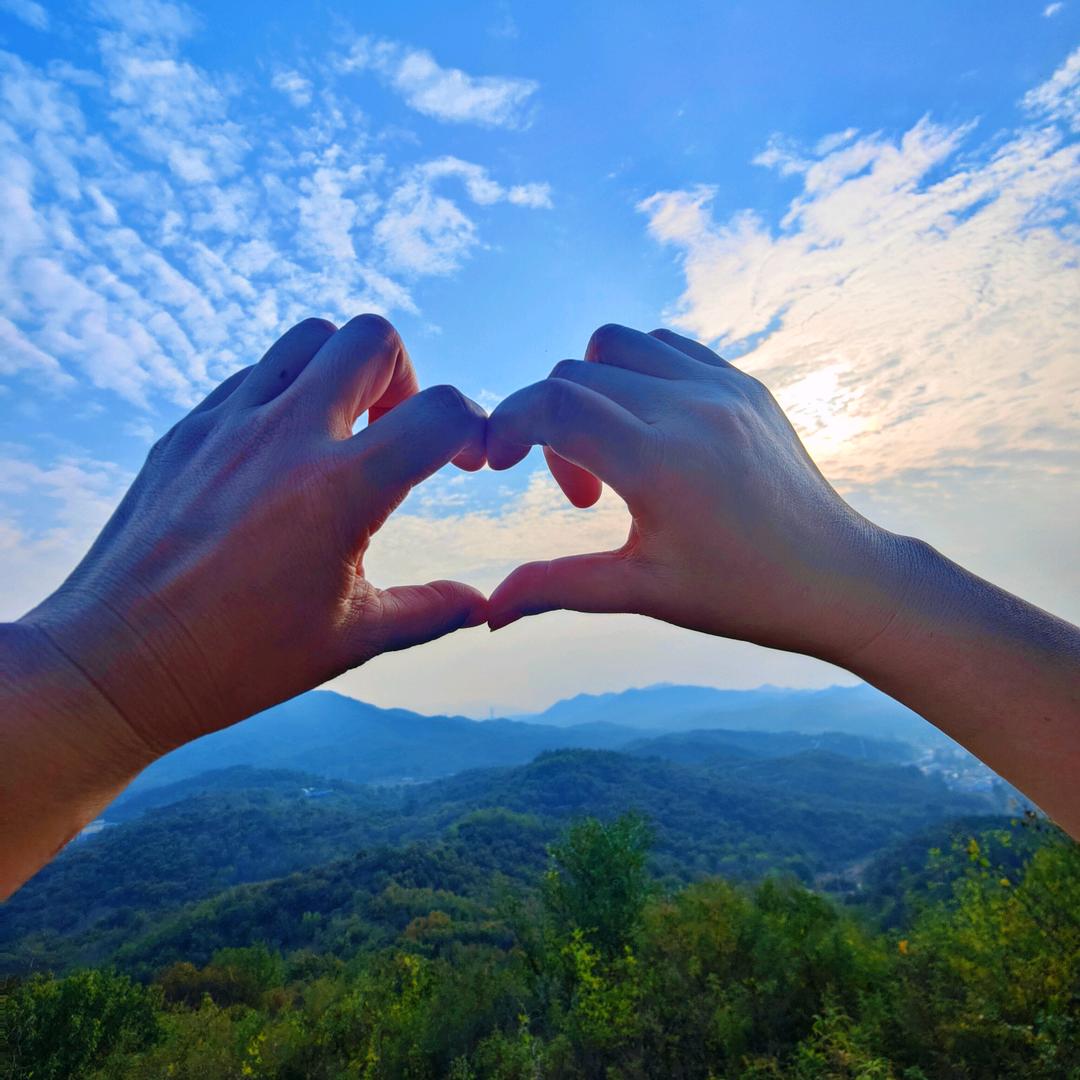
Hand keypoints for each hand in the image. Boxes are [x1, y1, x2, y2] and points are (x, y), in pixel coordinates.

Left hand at [19, 314, 487, 758]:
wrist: (119, 663)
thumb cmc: (240, 659)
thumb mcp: (351, 640)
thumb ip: (429, 611)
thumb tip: (482, 604)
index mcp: (339, 489)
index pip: (441, 411)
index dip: (474, 427)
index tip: (465, 461)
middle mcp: (285, 437)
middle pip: (371, 338)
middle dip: (405, 376)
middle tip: (395, 430)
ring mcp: (227, 424)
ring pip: (306, 339)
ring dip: (341, 370)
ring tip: (339, 431)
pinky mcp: (185, 430)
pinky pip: (249, 376)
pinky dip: (283, 394)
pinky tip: (279, 453)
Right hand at [485, 323, 904, 664]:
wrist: (840, 578)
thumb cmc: (743, 594)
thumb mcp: (644, 592)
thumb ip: (557, 587)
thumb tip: (488, 612)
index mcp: (661, 462)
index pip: (554, 405)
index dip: (506, 424)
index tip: (497, 463)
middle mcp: (690, 408)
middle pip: (574, 375)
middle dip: (547, 425)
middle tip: (580, 495)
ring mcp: (721, 387)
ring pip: (616, 344)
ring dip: (588, 386)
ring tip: (612, 450)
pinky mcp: (744, 383)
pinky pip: (666, 346)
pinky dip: (635, 372)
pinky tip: (648, 428)